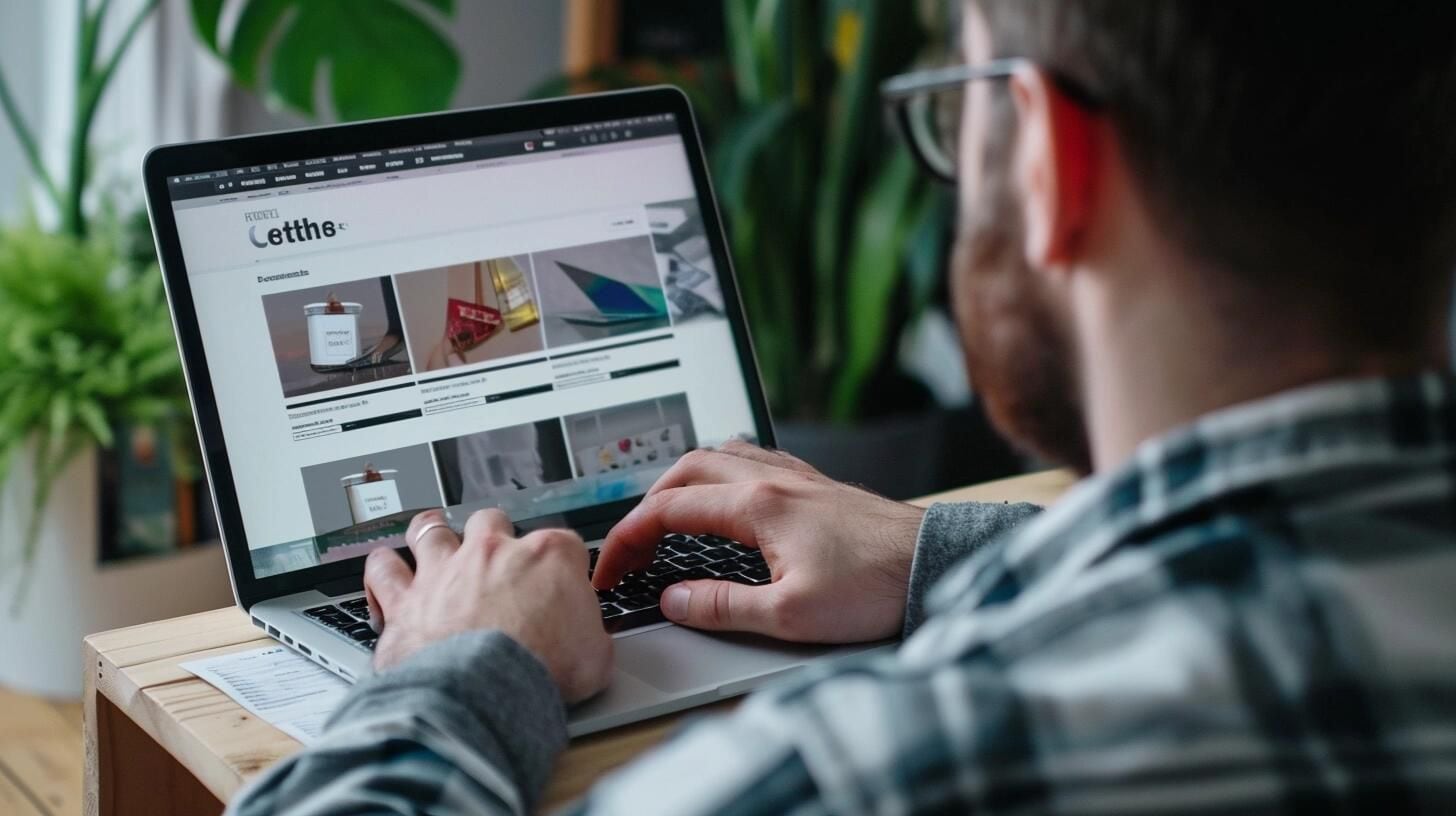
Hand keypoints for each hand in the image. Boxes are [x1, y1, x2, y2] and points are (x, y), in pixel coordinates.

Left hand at [364, 509, 612, 703]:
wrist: (484, 690)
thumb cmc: (539, 671)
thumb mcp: (596, 656)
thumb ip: (592, 638)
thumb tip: (594, 645)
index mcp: (548, 557)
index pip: (561, 544)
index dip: (561, 565)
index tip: (560, 585)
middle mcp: (492, 553)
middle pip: (492, 520)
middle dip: (492, 534)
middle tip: (493, 554)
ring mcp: (444, 571)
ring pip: (430, 529)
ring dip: (431, 534)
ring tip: (430, 539)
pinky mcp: (405, 600)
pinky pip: (384, 570)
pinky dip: (383, 571)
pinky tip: (385, 576)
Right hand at [594, 441, 924, 642]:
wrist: (935, 564)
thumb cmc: (876, 586)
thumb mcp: (789, 615)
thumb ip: (723, 608)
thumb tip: (676, 600)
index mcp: (758, 505)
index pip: (669, 510)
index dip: (629, 540)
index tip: (612, 570)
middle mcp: (774, 480)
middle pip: (687, 469)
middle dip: (647, 502)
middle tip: (633, 543)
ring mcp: (798, 478)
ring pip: (721, 455)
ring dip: (684, 480)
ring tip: (668, 513)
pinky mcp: (819, 487)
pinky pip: (755, 459)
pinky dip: (724, 472)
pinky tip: (730, 495)